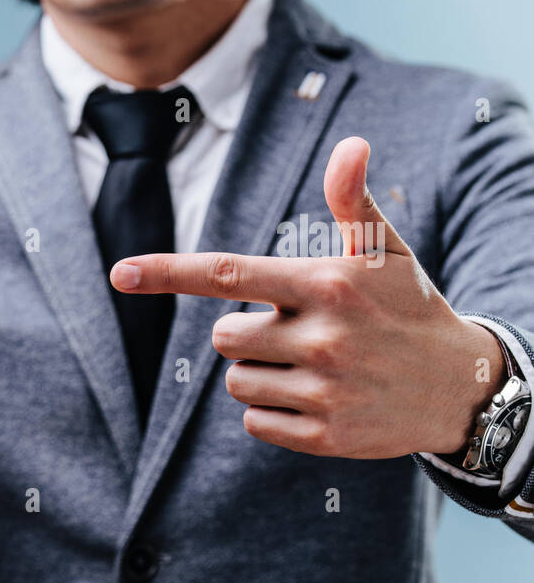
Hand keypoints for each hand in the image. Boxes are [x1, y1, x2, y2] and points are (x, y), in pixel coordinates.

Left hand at [109, 136, 503, 458]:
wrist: (462, 386)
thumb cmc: (409, 308)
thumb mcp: (386, 253)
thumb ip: (353, 203)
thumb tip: (350, 145)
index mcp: (326, 284)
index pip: (229, 273)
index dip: (168, 272)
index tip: (120, 272)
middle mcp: (323, 337)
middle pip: (223, 338)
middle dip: (247, 335)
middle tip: (295, 333)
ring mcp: (325, 390)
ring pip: (237, 382)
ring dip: (259, 375)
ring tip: (312, 367)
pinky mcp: (326, 436)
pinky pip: (254, 423)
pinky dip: (272, 414)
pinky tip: (315, 400)